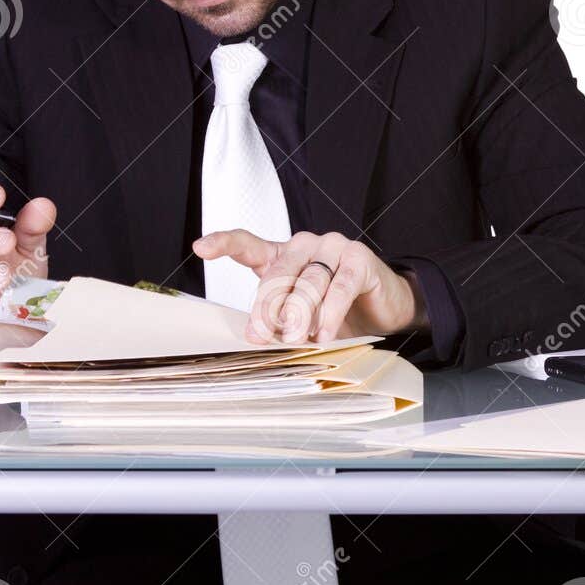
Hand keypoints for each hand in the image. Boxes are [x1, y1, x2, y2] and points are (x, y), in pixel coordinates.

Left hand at [191, 228, 428, 345]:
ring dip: (301, 315)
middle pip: (279, 273)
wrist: (383, 308)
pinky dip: (331, 313)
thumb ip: (279, 316)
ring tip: (299, 340)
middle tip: (263, 336)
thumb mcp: (300, 313)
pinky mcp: (360, 259)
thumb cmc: (336, 310)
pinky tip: (325, 334)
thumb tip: (258, 336)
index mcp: (284, 255)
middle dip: (268, 308)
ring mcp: (333, 248)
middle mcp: (306, 245)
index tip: (200, 248)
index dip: (224, 243)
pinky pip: (341, 287)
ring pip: (310, 282)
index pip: (248, 244)